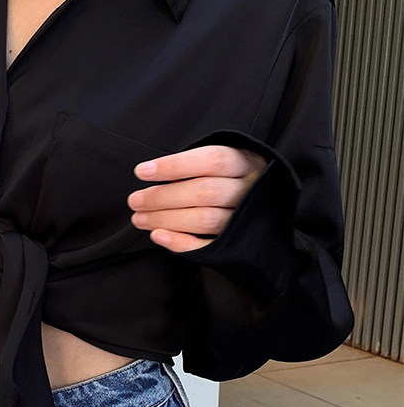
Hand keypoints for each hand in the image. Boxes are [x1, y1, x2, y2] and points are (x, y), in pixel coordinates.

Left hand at [127, 144, 268, 252]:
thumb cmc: (234, 178)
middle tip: (135, 201)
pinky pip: (208, 246)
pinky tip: (159, 236)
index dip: (174, 166)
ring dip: (166, 219)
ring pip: (205, 219)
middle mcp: (251, 189)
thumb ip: (196, 166)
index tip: (142, 171)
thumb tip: (153, 174)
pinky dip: (181, 242)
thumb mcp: (224, 162)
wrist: (271, 207)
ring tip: (140, 218)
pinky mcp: (238, 243)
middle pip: (204, 192)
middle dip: (163, 197)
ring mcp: (246, 218)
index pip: (211, 160)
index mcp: (246, 162)